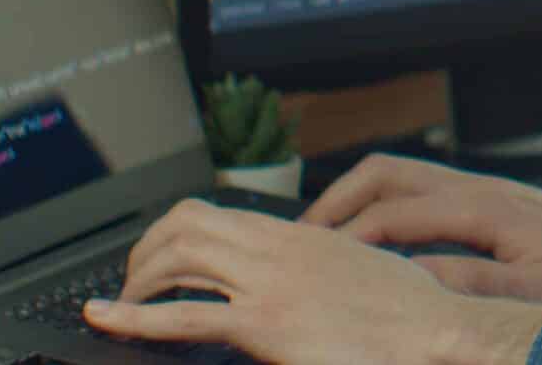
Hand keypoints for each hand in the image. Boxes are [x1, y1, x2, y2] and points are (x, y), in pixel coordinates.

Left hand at [83, 198, 541, 364]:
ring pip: (177, 258)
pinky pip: (183, 315)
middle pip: (185, 223)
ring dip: (136, 280)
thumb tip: (301, 279)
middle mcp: (277, 248)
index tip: (159, 259)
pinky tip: (105, 320)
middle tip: (132, 285)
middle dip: (145, 251)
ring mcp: (268, 283)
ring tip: (120, 307)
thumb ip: (321, 267)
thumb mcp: (359, 270)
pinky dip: (133, 317)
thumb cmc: (410, 312)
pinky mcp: (263, 324)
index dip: (172, 232)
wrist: (435, 330)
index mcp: (298, 235)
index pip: (215, 212)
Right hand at [303, 153, 541, 306]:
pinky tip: (382, 249)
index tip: (307, 267)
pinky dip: (390, 212)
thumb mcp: (539, 292)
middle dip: (334, 203)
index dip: (342, 239)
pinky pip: (427, 196)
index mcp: (485, 206)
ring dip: (359, 204)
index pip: (389, 212)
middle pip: (384, 174)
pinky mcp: (496, 207)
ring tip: (327, 245)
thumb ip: (472, 284)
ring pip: (403, 179)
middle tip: (298, 245)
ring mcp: (487, 193)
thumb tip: (409, 277)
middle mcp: (480, 189)